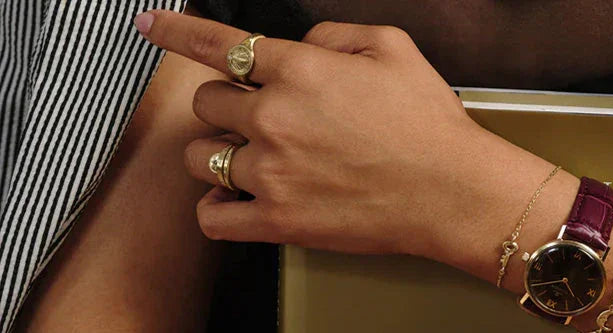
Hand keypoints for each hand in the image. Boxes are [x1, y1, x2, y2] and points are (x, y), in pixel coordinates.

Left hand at [135, 11, 524, 254]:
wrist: (453, 191)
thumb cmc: (429, 124)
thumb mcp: (394, 48)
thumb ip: (335, 33)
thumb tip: (302, 44)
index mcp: (300, 71)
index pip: (218, 45)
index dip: (176, 31)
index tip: (151, 25)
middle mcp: (275, 118)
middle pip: (206, 102)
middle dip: (227, 104)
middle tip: (260, 115)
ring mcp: (270, 173)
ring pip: (200, 156)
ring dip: (219, 152)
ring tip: (254, 157)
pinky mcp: (277, 221)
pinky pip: (211, 216)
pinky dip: (216, 206)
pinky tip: (234, 198)